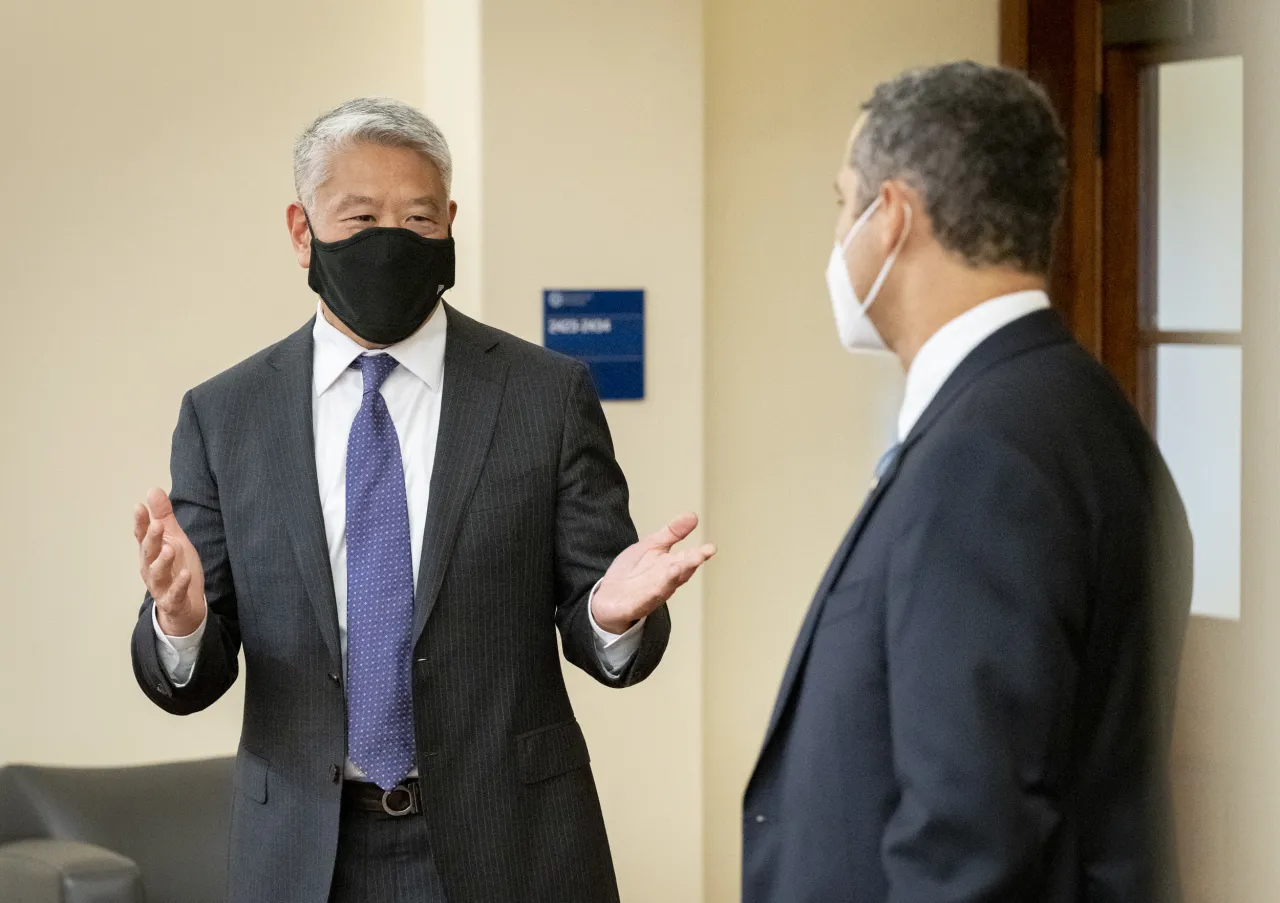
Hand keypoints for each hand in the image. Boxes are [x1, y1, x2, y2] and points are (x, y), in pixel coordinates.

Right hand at [134, 488, 206, 636]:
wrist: (184, 606)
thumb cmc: (176, 568)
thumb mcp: (172, 539)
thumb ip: (163, 516)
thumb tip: (153, 489)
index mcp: (150, 552)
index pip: (142, 535)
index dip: (140, 522)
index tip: (138, 507)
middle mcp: (151, 568)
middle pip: (148, 552)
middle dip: (151, 538)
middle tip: (156, 524)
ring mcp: (160, 586)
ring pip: (157, 573)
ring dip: (162, 561)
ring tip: (170, 548)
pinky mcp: (173, 601)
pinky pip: (174, 594)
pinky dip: (179, 585)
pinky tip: (185, 575)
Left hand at [591, 512, 715, 634]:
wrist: (609, 597)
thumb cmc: (633, 572)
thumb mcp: (651, 545)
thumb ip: (672, 532)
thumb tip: (693, 515)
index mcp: (670, 565)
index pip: (688, 559)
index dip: (699, 554)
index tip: (711, 548)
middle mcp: (665, 580)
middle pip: (680, 572)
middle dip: (690, 564)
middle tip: (700, 555)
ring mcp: (652, 593)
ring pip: (666, 585)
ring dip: (673, 577)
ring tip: (680, 568)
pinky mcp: (637, 604)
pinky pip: (646, 599)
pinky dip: (653, 594)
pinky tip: (657, 588)